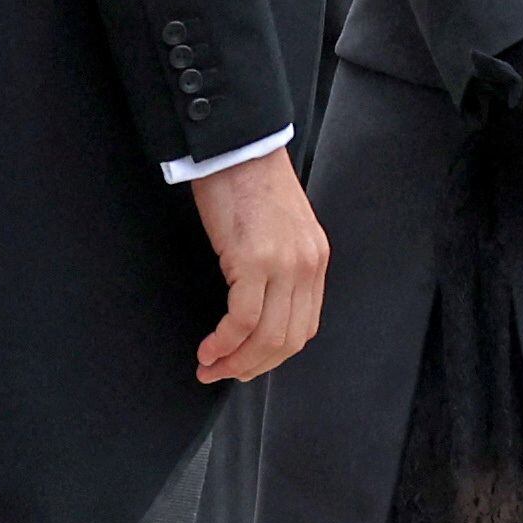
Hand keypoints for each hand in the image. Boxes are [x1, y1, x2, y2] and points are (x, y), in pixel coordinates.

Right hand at [190, 145, 328, 384]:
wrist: (236, 147)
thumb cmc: (248, 182)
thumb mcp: (278, 229)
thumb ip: (278, 265)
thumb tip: (257, 305)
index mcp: (314, 259)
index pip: (303, 326)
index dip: (272, 355)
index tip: (245, 364)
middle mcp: (307, 266)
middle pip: (288, 340)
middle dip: (252, 367)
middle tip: (223, 375)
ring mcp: (283, 264)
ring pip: (266, 337)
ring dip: (236, 361)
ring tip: (210, 367)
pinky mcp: (254, 260)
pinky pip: (242, 319)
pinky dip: (224, 342)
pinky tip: (208, 349)